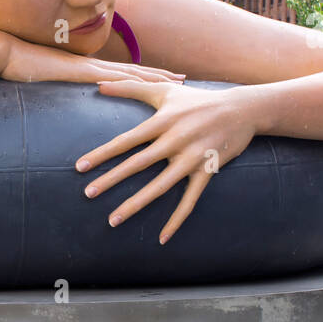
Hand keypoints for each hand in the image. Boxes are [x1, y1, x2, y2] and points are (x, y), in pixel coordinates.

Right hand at [0, 32, 184, 85]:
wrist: (5, 52)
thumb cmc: (20, 68)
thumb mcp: (45, 82)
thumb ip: (58, 90)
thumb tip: (62, 103)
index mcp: (86, 69)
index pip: (123, 74)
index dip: (146, 76)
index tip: (166, 80)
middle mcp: (92, 65)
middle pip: (134, 71)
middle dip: (161, 76)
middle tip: (185, 80)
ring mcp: (87, 67)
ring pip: (130, 74)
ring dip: (155, 79)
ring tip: (177, 83)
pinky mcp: (79, 72)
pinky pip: (111, 78)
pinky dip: (131, 82)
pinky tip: (147, 87)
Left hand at [75, 81, 258, 243]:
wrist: (242, 109)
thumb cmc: (198, 99)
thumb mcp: (164, 90)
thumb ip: (129, 87)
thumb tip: (98, 84)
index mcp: (162, 121)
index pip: (125, 140)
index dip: (102, 154)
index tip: (79, 167)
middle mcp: (175, 139)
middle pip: (137, 163)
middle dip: (111, 179)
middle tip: (87, 194)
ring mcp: (192, 157)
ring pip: (160, 186)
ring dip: (135, 204)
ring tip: (113, 220)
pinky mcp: (208, 171)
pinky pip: (190, 200)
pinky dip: (176, 219)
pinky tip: (162, 237)